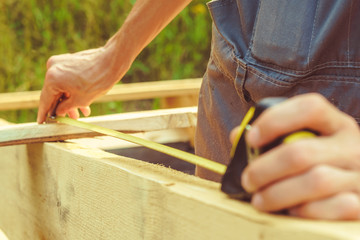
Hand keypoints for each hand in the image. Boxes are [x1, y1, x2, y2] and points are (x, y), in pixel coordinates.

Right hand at [37, 46, 128, 122]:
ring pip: (63, 87)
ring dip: (71, 100)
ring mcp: (61, 62)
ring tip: (82, 112)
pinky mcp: (69, 61)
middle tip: (69, 119)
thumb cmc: (98, 80)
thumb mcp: (80, 100)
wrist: (112, 61)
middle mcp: (53, 68)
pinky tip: (84, 103)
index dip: (44, 113)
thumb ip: (65, 108)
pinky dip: (74, 91)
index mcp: (52, 78)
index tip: (41, 123)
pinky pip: (68, 80)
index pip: (45, 100)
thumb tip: (57, 112)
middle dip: (63, 107)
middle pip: (55, 93)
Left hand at [230, 93, 359, 219]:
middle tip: (248, 180)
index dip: (275, 120)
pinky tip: (292, 211)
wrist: (356, 189)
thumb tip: (237, 136)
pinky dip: (307, 210)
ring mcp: (359, 175)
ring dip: (278, 193)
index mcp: (335, 124)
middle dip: (265, 169)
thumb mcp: (303, 142)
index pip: (310, 107)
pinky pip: (335, 207)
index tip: (250, 138)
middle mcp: (352, 146)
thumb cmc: (318, 163)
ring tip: (259, 200)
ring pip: (316, 181)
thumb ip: (271, 136)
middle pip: (302, 152)